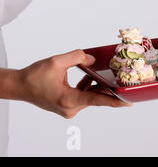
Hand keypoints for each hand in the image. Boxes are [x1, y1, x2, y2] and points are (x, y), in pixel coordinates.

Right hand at [15, 50, 130, 117]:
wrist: (19, 86)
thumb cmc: (34, 76)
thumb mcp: (56, 62)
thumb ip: (77, 57)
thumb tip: (92, 60)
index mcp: (68, 99)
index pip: (97, 99)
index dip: (115, 100)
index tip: (129, 100)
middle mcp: (70, 107)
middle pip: (96, 97)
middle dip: (109, 88)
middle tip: (123, 81)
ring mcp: (69, 108)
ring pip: (90, 96)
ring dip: (98, 86)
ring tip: (109, 76)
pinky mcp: (67, 105)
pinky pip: (83, 96)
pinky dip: (88, 87)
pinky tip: (90, 77)